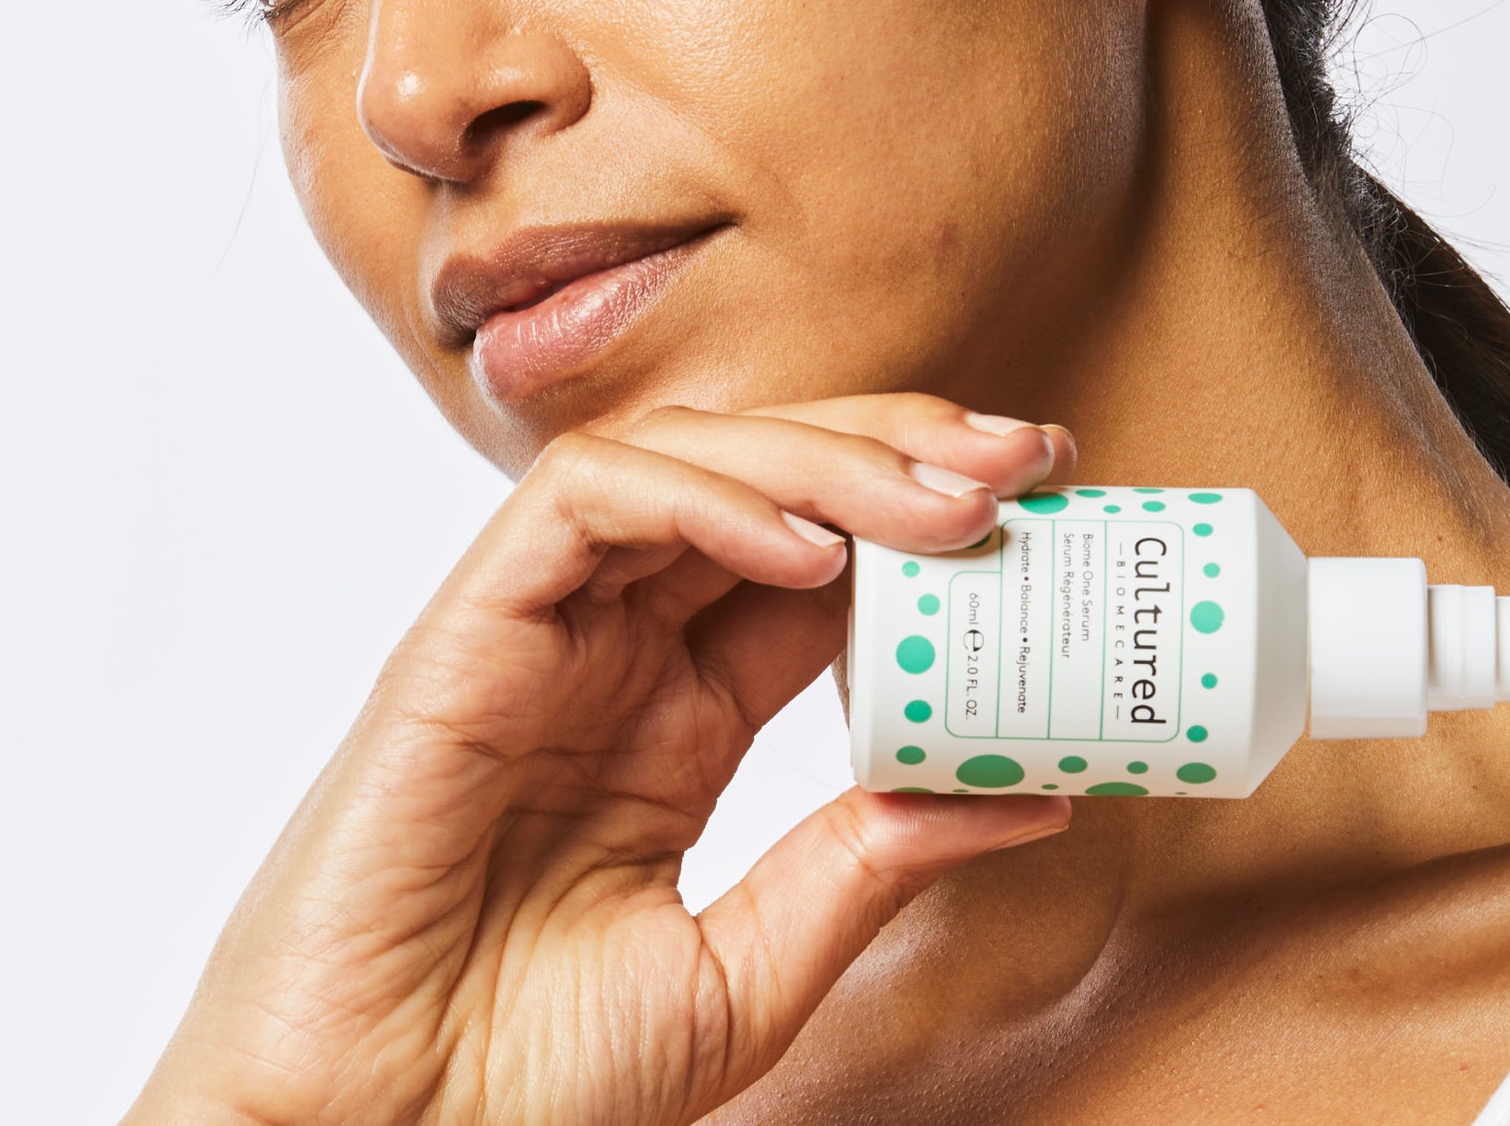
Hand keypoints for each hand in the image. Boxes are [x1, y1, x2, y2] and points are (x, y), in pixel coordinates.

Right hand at [125, 395, 1074, 1125]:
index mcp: (673, 710)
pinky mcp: (463, 633)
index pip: (813, 557)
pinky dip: (703, 498)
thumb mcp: (748, 974)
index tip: (1046, 498)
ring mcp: (538, 629)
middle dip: (897, 447)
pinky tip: (809, 546)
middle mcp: (612, 645)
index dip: (924, 513)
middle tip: (1026, 452)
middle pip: (760, 480)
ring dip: (825, 456)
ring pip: (682, 458)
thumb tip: (1034, 795)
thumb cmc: (522, 1083)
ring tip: (951, 494)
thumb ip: (867, 866)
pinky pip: (585, 506)